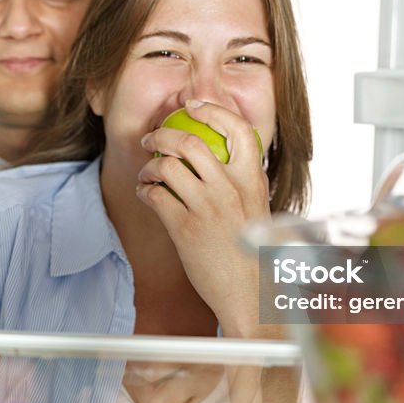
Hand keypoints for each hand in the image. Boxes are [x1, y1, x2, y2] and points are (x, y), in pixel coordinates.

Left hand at [137, 101, 271, 337]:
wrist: (250, 295)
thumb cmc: (254, 254)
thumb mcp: (259, 209)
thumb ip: (243, 182)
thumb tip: (222, 158)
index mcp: (254, 180)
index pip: (238, 128)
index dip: (212, 110)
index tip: (193, 107)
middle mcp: (231, 189)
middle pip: (189, 141)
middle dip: (163, 134)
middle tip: (152, 138)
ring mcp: (208, 207)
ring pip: (167, 166)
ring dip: (149, 165)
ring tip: (146, 172)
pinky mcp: (185, 228)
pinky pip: (155, 196)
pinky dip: (144, 190)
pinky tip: (145, 194)